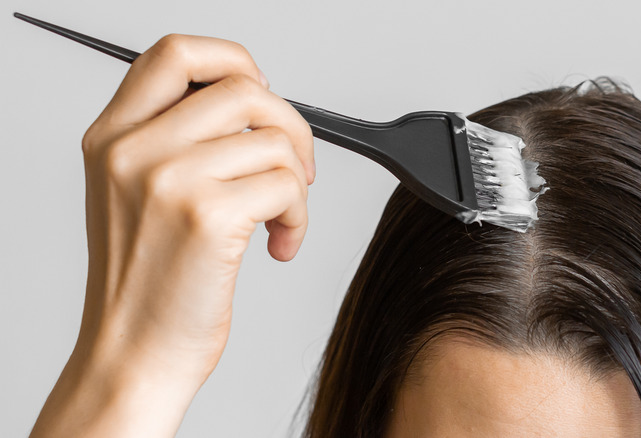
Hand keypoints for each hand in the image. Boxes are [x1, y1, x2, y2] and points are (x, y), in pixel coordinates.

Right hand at [31, 34, 314, 436]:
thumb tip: (252, 105)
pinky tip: (279, 245)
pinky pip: (287, 186)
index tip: (262, 97)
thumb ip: (173, 140)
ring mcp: (168, 180)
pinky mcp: (207, 216)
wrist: (134, 355)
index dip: (234, 61)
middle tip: (296, 168)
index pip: (176, 54)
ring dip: (297, 184)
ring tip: (280, 220)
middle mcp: (133, 149)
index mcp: (112, 136)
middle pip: (244, 88)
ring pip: (275, 141)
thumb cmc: (146, 282)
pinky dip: (300, 217)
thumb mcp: (133, 195)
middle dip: (290, 126)